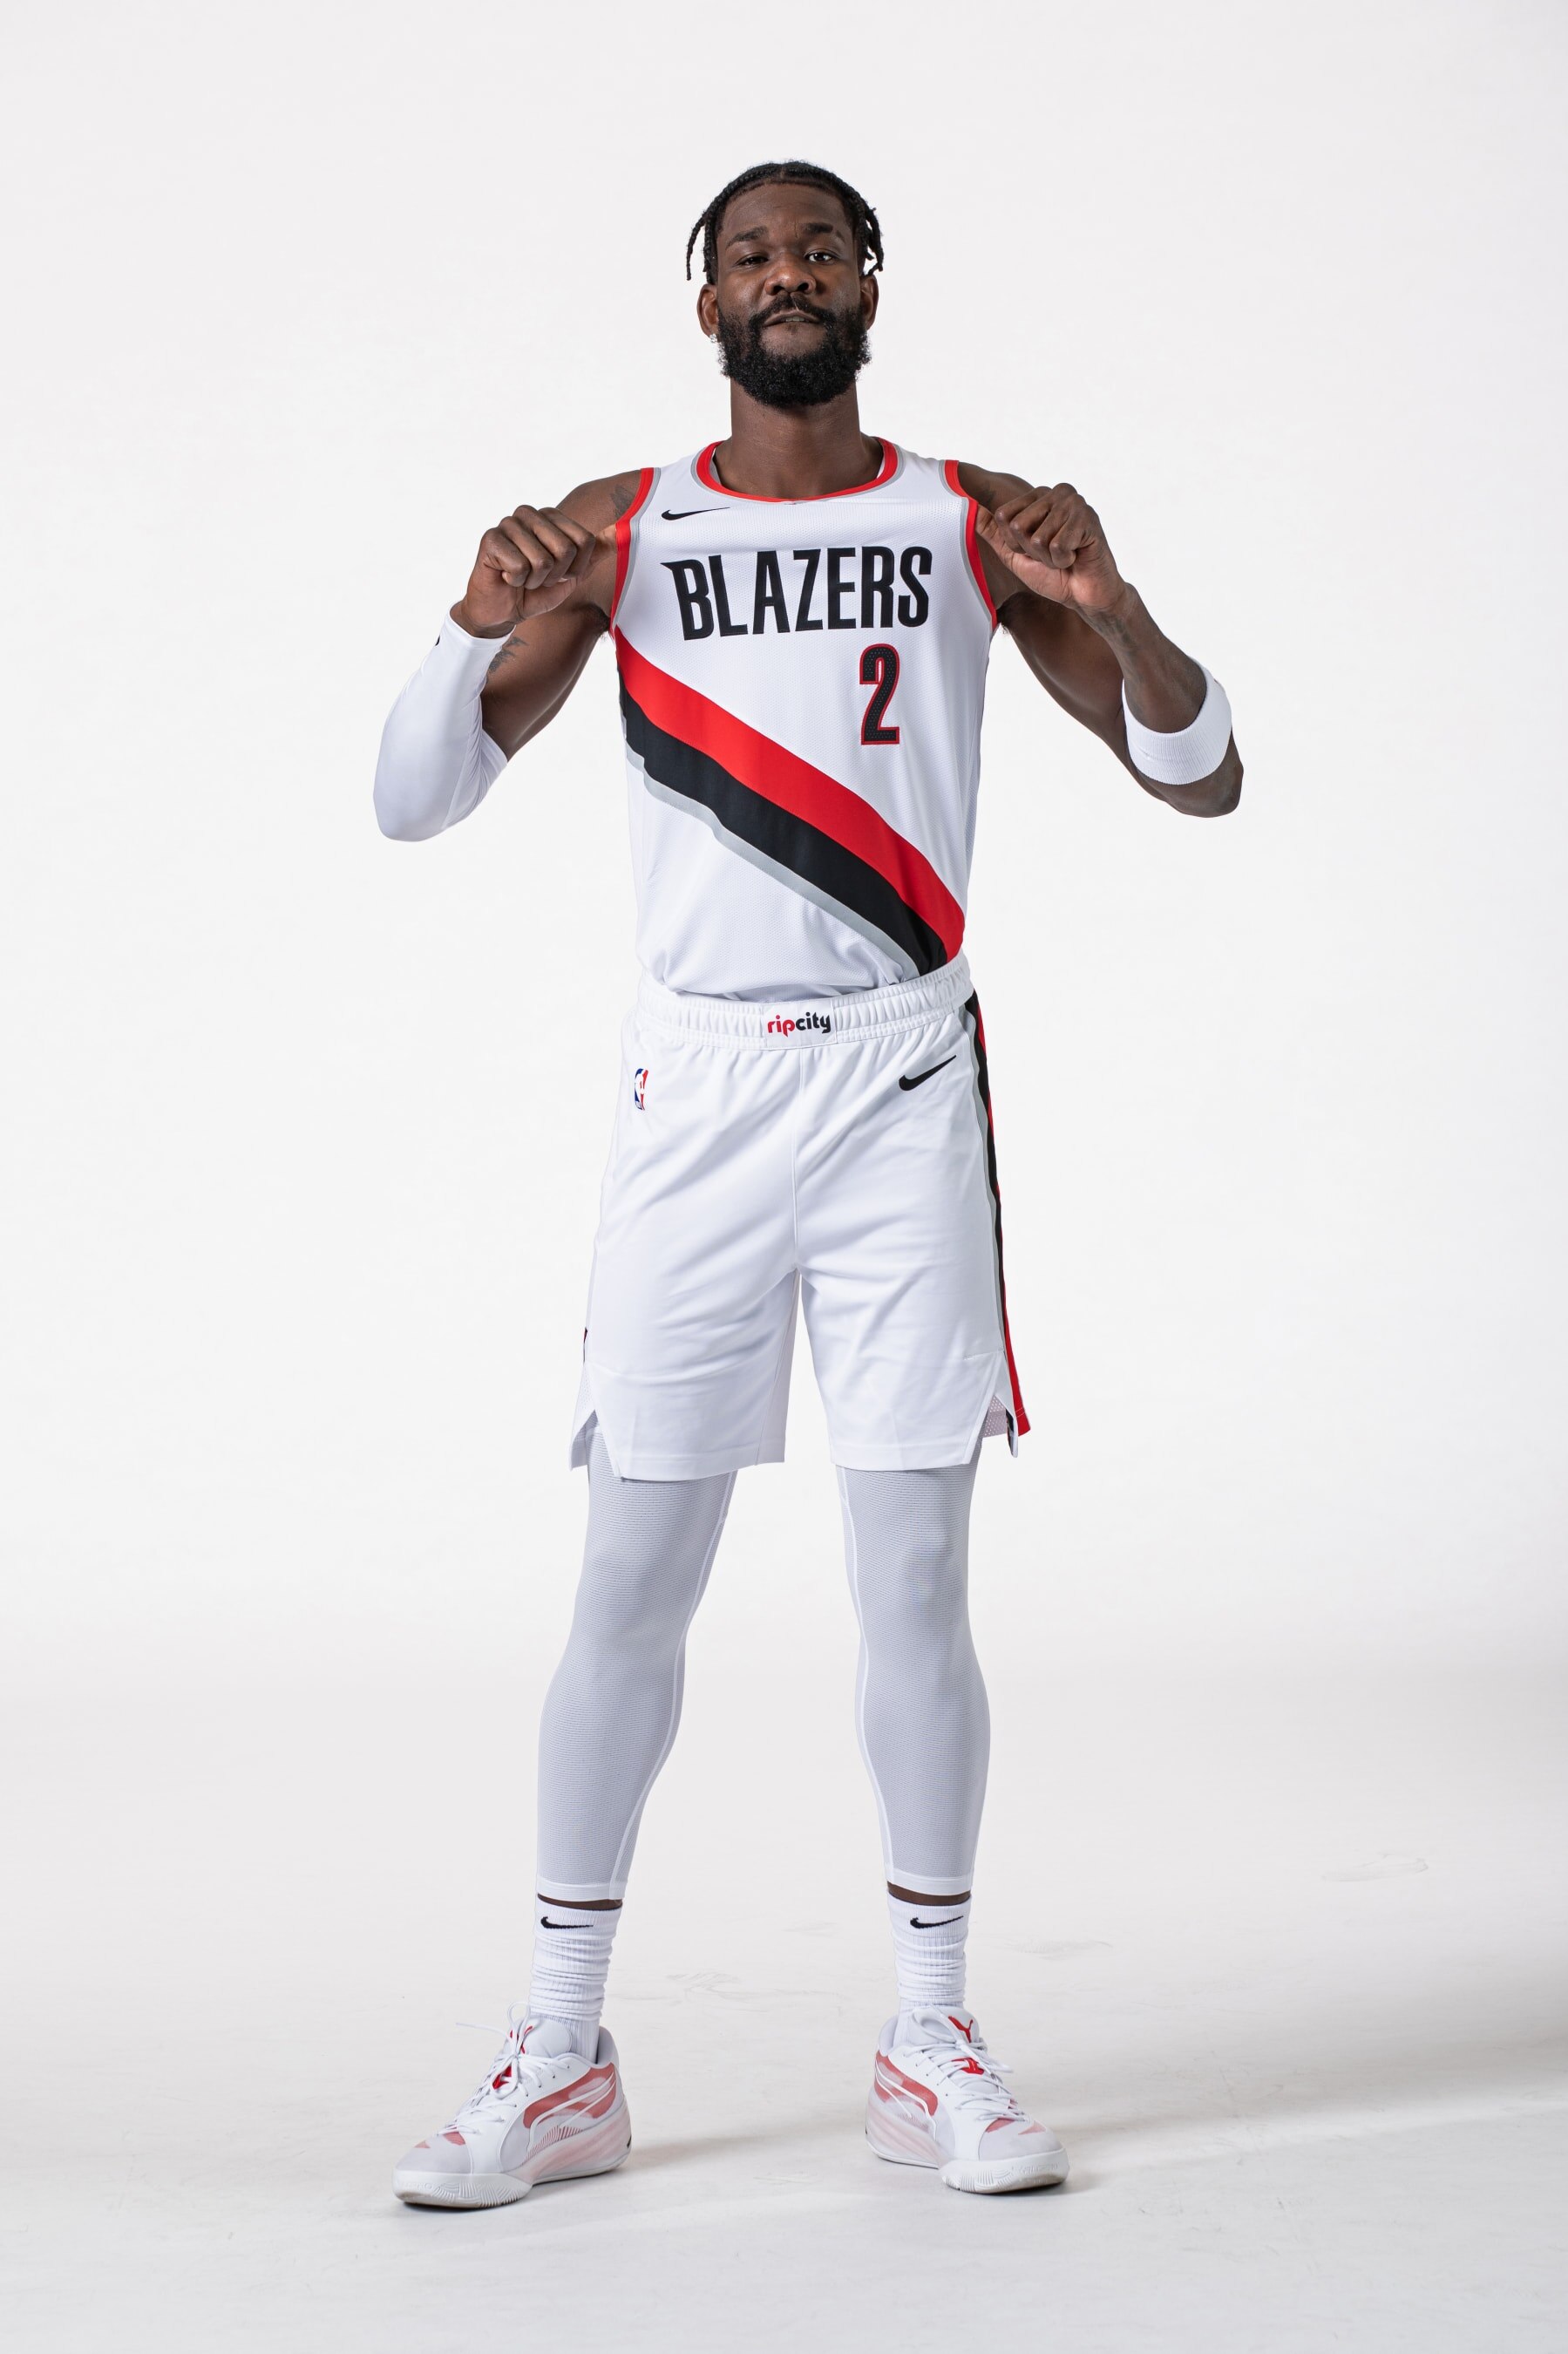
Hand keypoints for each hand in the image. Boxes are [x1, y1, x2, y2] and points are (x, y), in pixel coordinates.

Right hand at [452, 505, 612, 634]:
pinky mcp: (490, 539)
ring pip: (542, 560)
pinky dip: (515, 581)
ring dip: (534, 580)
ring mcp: (508, 524)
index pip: (584, 541)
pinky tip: (505, 577)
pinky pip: (519, 567)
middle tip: (537, 578)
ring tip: (521, 578)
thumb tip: (621, 531)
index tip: (558, 574)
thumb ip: (594, 552)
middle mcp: (529, 514)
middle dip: (554, 575)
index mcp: (551, 516)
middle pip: (565, 549)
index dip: (575, 568)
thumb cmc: (536, 590)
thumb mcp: (572, 574)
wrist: (503, 611)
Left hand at [977, 484, 1129, 620]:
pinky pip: (1057, 546)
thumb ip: (994, 532)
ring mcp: (1074, 503)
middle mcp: (1057, 493)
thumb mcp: (1015, 554)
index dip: (1014, 543)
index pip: (1004, 516)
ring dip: (1050, 559)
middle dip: (1032, 551)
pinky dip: (1064, 560)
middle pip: (1018, 526)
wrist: (1085, 595)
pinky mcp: (1088, 519)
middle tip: (1053, 556)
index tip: (1034, 550)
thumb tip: (969, 508)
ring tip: (1066, 558)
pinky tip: (1077, 557)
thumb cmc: (1053, 575)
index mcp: (1038, 496)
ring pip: (1038, 538)